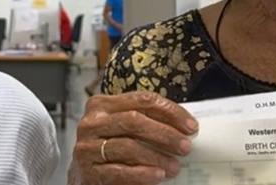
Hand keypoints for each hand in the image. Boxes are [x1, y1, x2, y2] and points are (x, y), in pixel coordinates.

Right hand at [68, 91, 197, 184]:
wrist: (84, 173)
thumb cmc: (109, 146)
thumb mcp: (122, 127)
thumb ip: (144, 120)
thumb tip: (183, 126)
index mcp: (101, 105)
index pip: (142, 100)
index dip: (170, 111)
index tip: (191, 126)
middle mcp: (91, 123)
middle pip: (134, 121)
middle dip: (164, 134)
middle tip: (185, 147)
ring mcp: (87, 147)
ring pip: (127, 147)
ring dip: (156, 157)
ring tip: (174, 167)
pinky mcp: (88, 171)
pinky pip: (119, 171)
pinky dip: (141, 174)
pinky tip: (157, 176)